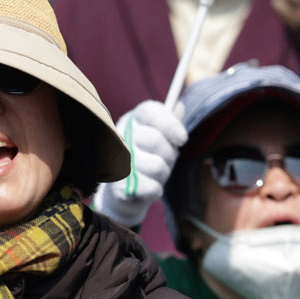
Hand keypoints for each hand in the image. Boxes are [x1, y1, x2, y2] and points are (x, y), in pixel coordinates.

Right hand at [92, 100, 188, 228]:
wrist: (125, 191)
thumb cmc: (147, 158)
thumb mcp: (161, 137)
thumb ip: (170, 122)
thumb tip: (180, 106)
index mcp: (133, 120)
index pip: (150, 112)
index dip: (169, 124)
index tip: (183, 139)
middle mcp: (121, 136)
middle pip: (155, 140)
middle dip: (169, 155)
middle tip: (165, 160)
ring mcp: (116, 160)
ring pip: (156, 166)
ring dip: (163, 174)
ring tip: (154, 174)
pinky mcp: (118, 186)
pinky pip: (151, 187)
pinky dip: (155, 189)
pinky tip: (146, 188)